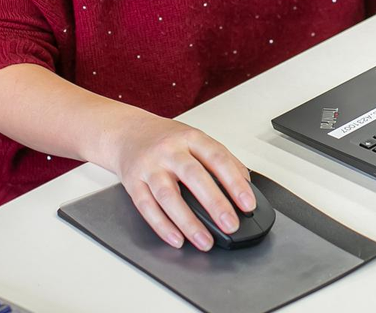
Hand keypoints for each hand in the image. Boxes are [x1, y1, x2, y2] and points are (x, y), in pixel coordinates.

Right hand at [107, 111, 254, 250]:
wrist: (127, 133)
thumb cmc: (166, 139)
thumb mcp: (195, 138)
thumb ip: (220, 158)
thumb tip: (245, 184)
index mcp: (191, 138)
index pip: (217, 158)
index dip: (235, 182)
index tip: (248, 203)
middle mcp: (170, 151)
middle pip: (194, 177)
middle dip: (215, 203)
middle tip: (231, 225)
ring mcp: (150, 167)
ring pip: (169, 196)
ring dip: (188, 222)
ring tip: (205, 241)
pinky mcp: (133, 183)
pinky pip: (147, 208)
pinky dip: (163, 227)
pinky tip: (177, 239)